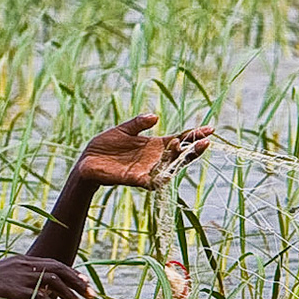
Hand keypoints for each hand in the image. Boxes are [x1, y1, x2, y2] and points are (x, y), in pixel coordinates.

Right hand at [0, 256, 91, 298]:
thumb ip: (17, 283)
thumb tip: (28, 292)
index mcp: (20, 261)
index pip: (52, 263)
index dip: (71, 272)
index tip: (84, 282)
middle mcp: (22, 265)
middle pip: (59, 270)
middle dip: (77, 282)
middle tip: (92, 295)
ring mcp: (19, 277)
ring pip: (54, 284)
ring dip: (70, 296)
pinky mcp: (14, 291)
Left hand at [71, 114, 212, 190]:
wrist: (87, 162)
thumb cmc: (106, 145)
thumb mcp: (124, 129)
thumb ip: (139, 123)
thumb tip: (156, 117)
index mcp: (155, 145)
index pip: (180, 139)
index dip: (194, 134)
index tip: (210, 128)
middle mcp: (155, 158)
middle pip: (180, 154)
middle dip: (193, 149)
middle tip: (205, 141)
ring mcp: (147, 170)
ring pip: (170, 167)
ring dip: (178, 159)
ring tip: (184, 147)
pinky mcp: (136, 180)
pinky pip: (152, 181)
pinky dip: (160, 178)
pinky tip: (169, 172)